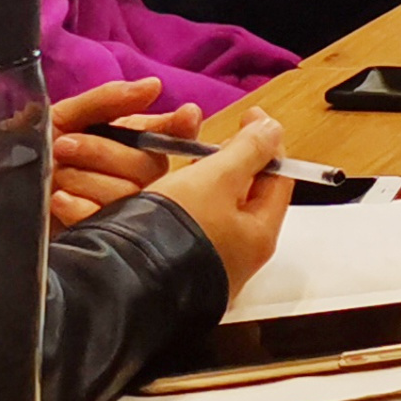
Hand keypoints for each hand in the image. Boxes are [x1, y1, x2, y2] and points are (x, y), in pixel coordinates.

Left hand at [49, 76, 192, 227]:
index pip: (177, 133)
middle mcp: (140, 177)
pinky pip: (108, 222)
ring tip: (56, 176)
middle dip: (102, 151)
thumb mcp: (67, 117)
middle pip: (149, 165)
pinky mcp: (105, 239)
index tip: (186, 115)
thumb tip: (154, 87)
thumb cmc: (37, 152)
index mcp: (136, 143)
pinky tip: (59, 200)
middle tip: (64, 146)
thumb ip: (108, 101)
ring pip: (128, 193)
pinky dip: (79, 207)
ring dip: (84, 178)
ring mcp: (125, 211)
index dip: (185, 126)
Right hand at [143, 114, 294, 300]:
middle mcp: (240, 256)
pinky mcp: (182, 267)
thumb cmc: (174, 234)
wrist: (121, 282)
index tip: (250, 117)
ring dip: (210, 181)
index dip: (267, 142)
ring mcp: (211, 264)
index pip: (279, 178)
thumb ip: (248, 150)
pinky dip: (189, 203)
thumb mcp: (215, 179)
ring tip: (191, 162)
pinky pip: (195, 226)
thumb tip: (272, 130)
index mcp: (259, 235)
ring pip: (219, 211)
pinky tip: (170, 193)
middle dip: (237, 161)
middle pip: (250, 196)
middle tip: (219, 140)